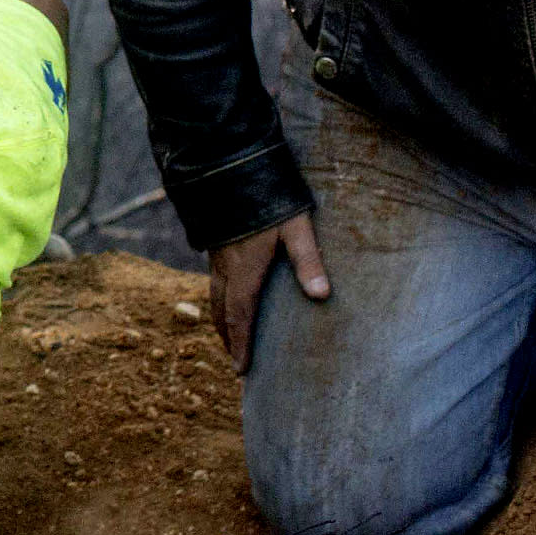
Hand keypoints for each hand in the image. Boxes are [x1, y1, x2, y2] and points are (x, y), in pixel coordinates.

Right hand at [206, 210, 328, 374]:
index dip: (240, 343)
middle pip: (223, 310)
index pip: (240, 315)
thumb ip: (308, 260)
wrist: (231, 165)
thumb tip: (321, 295)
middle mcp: (226, 265)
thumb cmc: (269, 196)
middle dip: (228, 336)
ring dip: (222, 318)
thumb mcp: (296, 227)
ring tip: (229, 334)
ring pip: (215, 294)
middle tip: (235, 359)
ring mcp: (218, 253)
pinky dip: (219, 297)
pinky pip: (214, 278)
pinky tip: (227, 294)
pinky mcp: (217, 241)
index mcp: (245, 268)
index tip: (241, 369)